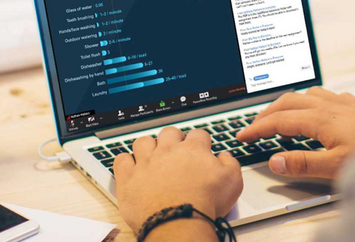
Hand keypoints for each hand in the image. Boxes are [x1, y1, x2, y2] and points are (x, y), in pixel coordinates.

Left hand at [113, 128, 242, 235]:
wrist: (179, 221)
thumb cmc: (205, 203)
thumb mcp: (233, 182)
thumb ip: (230, 163)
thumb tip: (225, 156)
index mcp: (193, 150)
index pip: (198, 134)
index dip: (201, 141)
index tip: (201, 149)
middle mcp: (168, 151)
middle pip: (169, 132)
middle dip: (174, 138)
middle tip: (176, 151)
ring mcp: (146, 162)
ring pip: (143, 141)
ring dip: (148, 146)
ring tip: (152, 156)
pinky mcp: (129, 177)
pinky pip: (121, 159)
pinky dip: (126, 161)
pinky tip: (131, 167)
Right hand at [237, 87, 354, 178]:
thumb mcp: (337, 165)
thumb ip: (303, 163)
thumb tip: (275, 160)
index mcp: (321, 119)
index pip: (279, 121)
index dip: (257, 128)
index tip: (241, 135)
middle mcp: (331, 107)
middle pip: (289, 101)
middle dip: (268, 112)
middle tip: (254, 125)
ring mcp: (346, 105)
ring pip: (309, 95)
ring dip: (290, 103)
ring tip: (281, 114)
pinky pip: (329, 97)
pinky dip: (315, 102)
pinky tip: (321, 110)